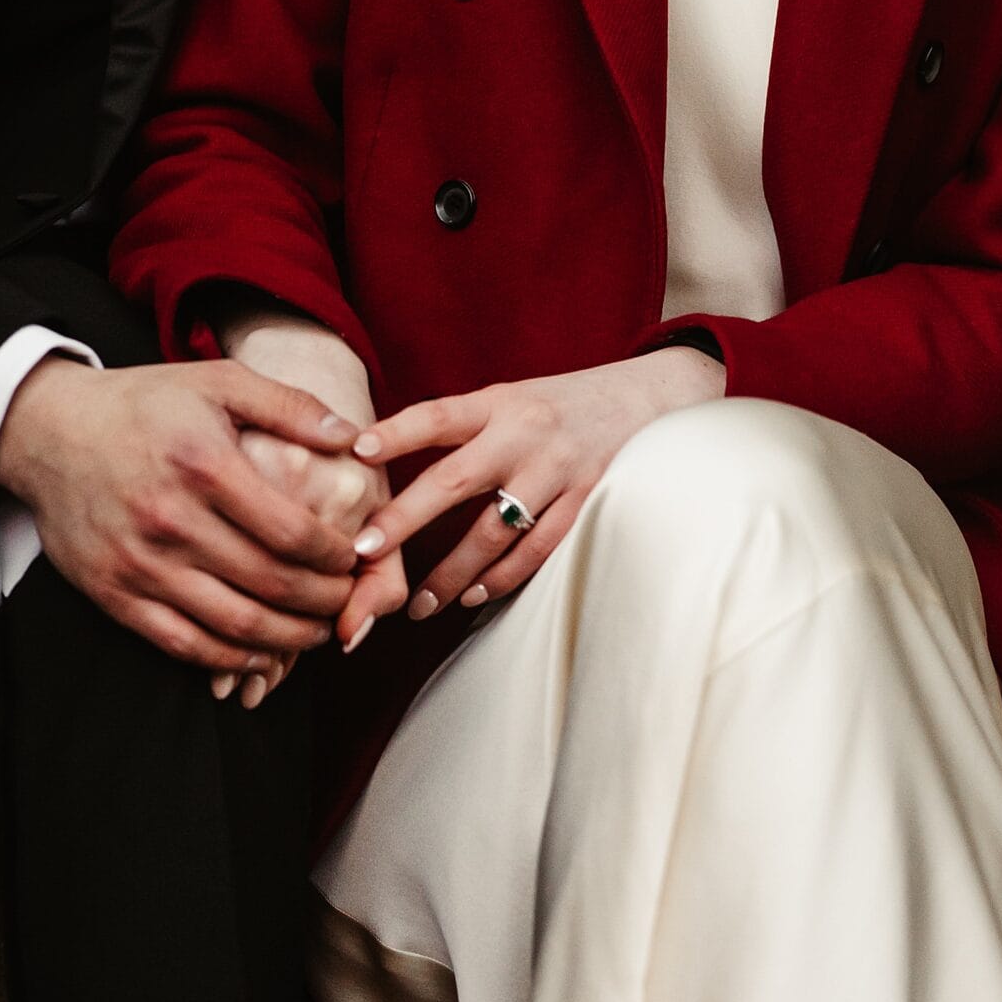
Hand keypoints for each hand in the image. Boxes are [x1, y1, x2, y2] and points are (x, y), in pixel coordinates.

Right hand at [0, 356, 361, 672]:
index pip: (292, 532)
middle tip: (349, 600)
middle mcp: (171, 520)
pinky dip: (232, 660)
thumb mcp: (218, 381)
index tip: (358, 557)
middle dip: (324, 601)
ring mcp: (140, 564)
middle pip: (271, 584)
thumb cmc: (145, 404)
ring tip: (317, 630)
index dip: (337, 556)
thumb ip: (290, 405)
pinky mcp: (114, 595)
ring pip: (234, 625)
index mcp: (204, 465)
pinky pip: (184, 645)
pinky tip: (262, 653)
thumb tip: (355, 437)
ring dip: (289, 638)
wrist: (49, 432)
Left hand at [340, 348, 724, 645]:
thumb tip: (383, 458)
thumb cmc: (558, 407)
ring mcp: (557, 472)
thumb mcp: (510, 398)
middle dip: (405, 518)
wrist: (644, 401)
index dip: (397, 431)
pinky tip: (475, 596)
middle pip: (454, 480)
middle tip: (365, 550)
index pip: (438, 415)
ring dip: (452, 572)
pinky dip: (504, 578)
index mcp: (499, 402)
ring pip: (493, 531)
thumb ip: (462, 426)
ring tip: (418, 603)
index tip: (357, 451)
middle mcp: (524, 435)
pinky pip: (538, 550)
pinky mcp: (586, 504)